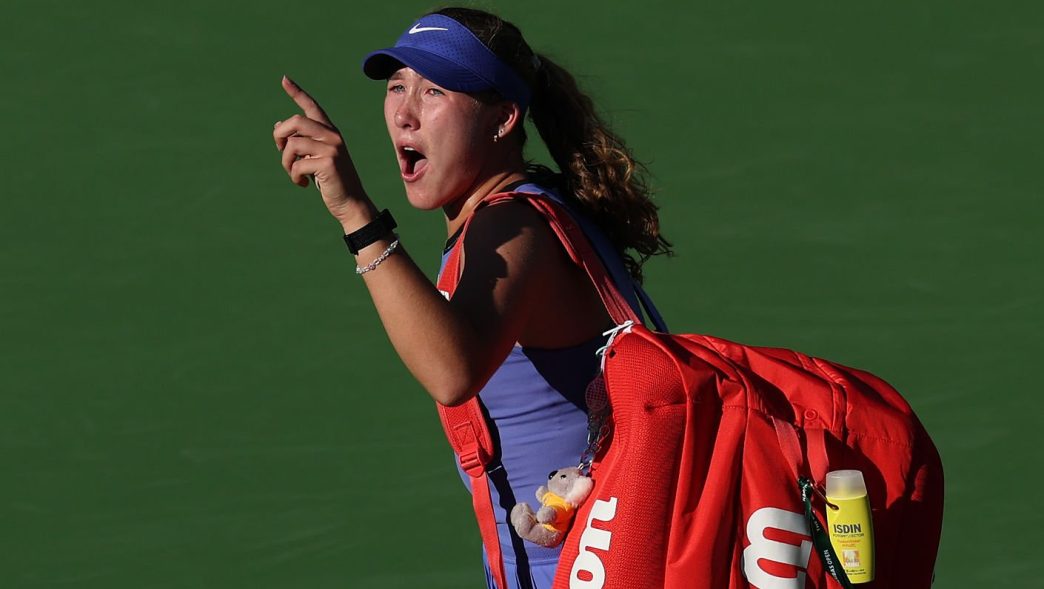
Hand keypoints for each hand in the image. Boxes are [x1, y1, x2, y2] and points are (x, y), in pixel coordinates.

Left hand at [273, 76, 370, 224]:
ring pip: (292, 145)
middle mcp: (332, 136)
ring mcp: (332, 148)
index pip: (312, 107)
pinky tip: (303, 184)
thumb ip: (301, 142)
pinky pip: (297, 165)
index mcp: (330, 132)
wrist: (351, 202)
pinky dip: (294, 176)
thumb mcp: (315, 158)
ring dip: (286, 162)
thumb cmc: (332, 181)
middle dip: (279, 135)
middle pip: (295, 121)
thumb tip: (277, 126)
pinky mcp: (328, 163)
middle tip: (280, 150)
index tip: (284, 79)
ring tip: (294, 174)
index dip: (296, 93)